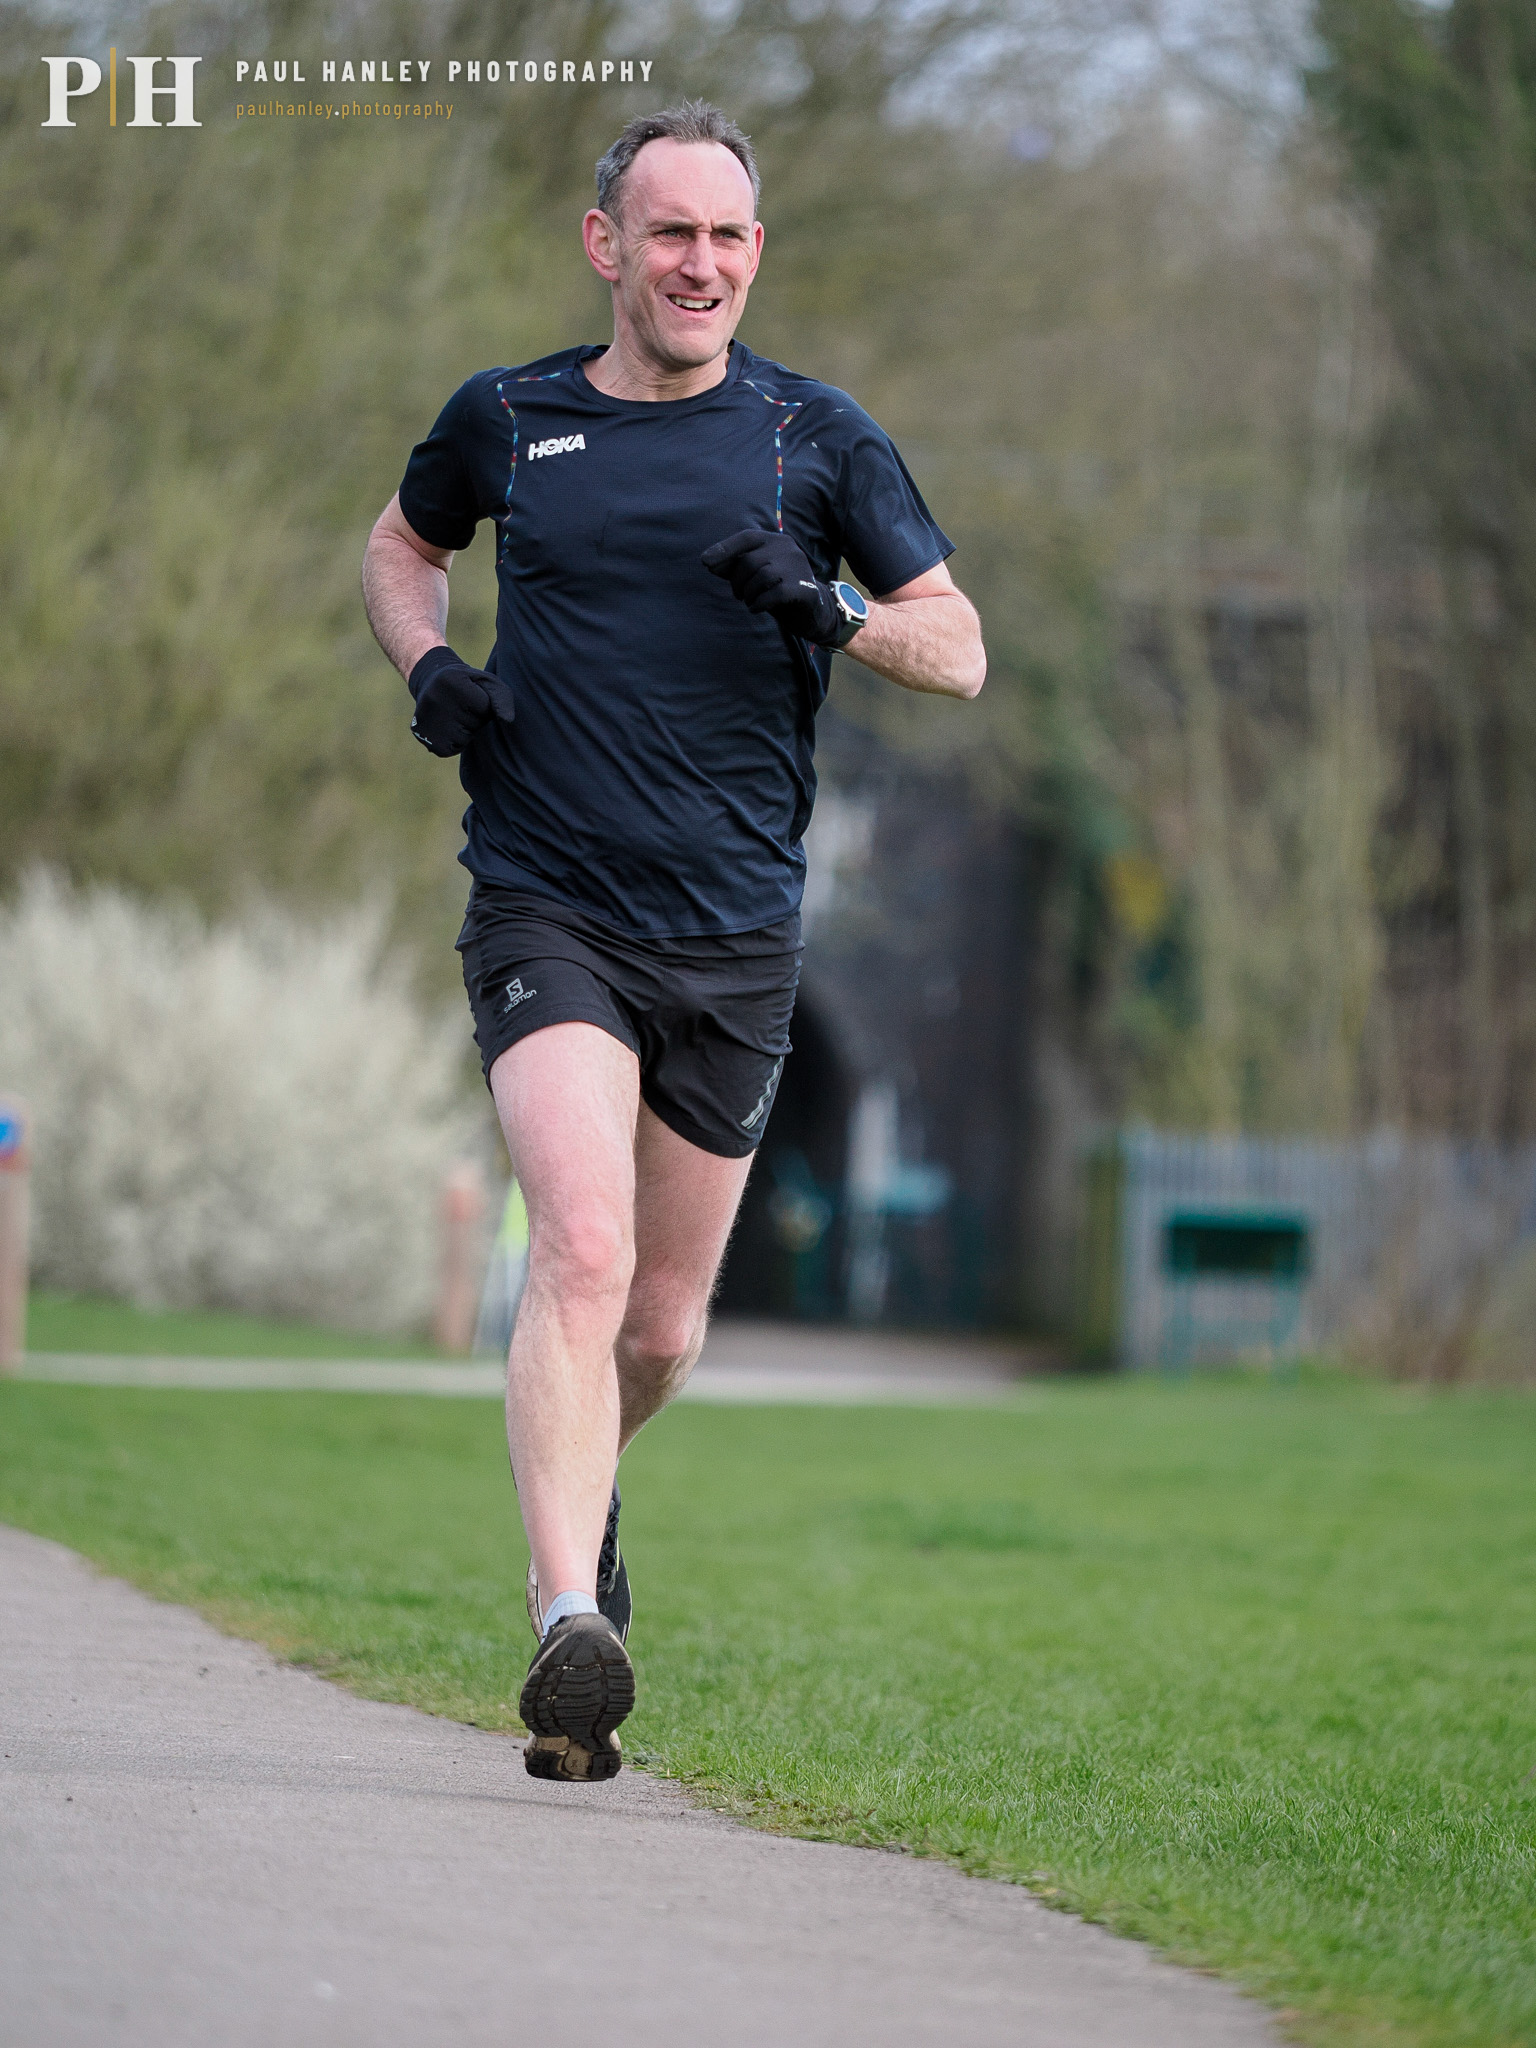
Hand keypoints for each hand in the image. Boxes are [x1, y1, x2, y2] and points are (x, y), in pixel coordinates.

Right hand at [407, 645, 514, 757]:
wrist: (432, 681)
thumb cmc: (467, 684)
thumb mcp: (486, 682)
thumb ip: (502, 698)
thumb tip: (508, 720)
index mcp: (452, 681)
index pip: (484, 707)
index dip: (485, 705)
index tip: (472, 696)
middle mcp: (434, 697)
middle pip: (473, 723)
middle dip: (474, 718)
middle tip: (462, 706)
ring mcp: (424, 716)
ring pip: (462, 739)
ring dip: (465, 732)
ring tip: (455, 716)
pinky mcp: (420, 733)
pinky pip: (448, 750)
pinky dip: (453, 743)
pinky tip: (447, 728)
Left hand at [701, 529, 838, 643]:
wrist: (811, 611)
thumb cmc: (778, 590)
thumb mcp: (754, 577)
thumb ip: (734, 568)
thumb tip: (708, 562)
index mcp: (776, 541)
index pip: (747, 538)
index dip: (724, 548)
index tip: (705, 562)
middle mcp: (788, 549)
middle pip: (750, 561)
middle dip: (737, 581)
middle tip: (738, 595)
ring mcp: (798, 567)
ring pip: (760, 576)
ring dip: (748, 593)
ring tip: (750, 601)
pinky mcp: (803, 587)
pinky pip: (772, 594)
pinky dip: (758, 603)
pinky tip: (757, 608)